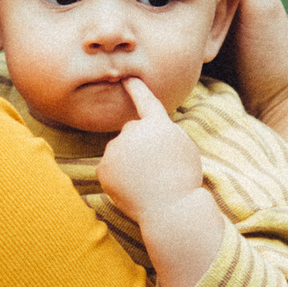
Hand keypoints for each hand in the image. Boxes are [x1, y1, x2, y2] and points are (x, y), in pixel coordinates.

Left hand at [95, 77, 203, 225]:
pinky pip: (109, 168)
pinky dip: (117, 178)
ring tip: (146, 181)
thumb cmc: (183, 180)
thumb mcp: (184, 147)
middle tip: (156, 168)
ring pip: (119, 151)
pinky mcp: (103, 167)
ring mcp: (115, 149)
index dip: (136, 88)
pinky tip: (132, 188)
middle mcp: (133, 131)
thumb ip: (164, 132)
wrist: (170, 209)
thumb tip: (147, 130)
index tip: (126, 77)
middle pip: (132, 133)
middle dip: (139, 146)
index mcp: (157, 124)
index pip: (145, 101)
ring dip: (128, 163)